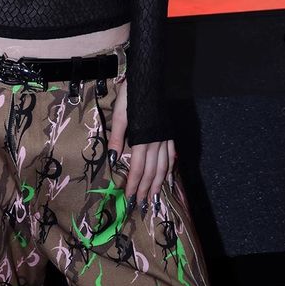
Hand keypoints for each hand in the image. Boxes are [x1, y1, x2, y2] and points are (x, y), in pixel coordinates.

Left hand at [106, 77, 174, 213]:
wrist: (149, 79)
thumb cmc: (132, 95)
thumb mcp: (120, 114)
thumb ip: (117, 137)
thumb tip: (112, 160)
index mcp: (142, 138)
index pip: (137, 168)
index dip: (134, 185)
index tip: (130, 199)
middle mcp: (156, 141)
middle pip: (152, 172)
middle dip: (146, 190)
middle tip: (143, 206)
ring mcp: (165, 138)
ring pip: (164, 167)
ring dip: (159, 184)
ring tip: (155, 198)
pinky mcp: (169, 133)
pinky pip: (172, 156)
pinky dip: (171, 169)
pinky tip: (169, 177)